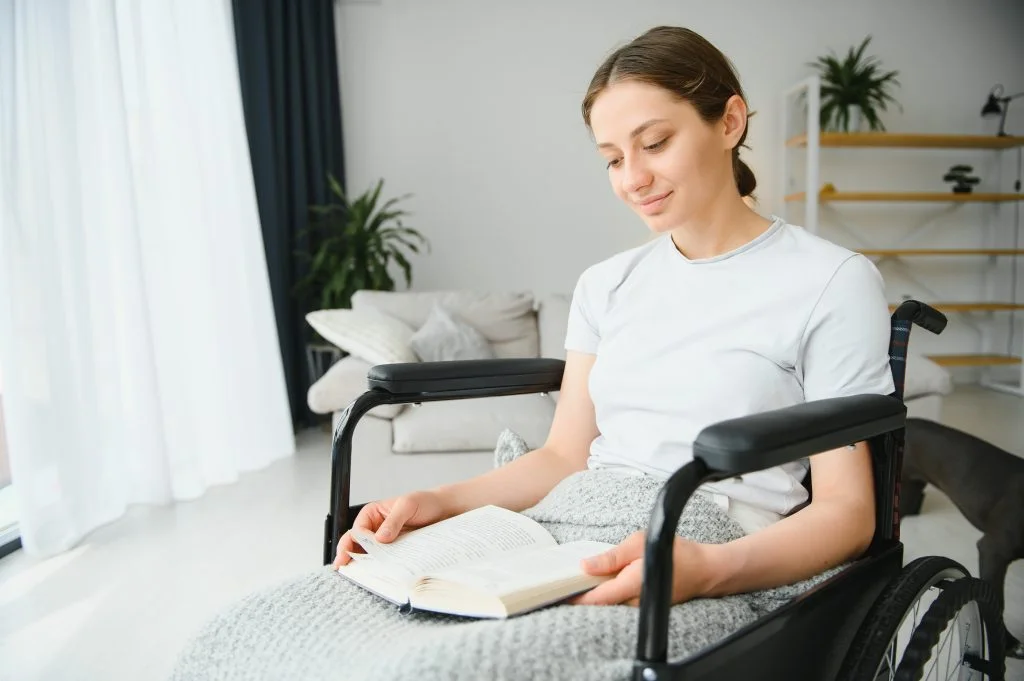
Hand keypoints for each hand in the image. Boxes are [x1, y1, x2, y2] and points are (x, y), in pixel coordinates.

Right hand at [332, 490, 451, 567]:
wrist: (444, 510)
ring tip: (357, 574)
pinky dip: (380, 567)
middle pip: (357, 544)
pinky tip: (378, 574)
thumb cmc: (425, 502)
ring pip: (369, 554)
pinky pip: (385, 560)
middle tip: (343, 567)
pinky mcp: (396, 551)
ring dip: (363, 563)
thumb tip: (381, 537)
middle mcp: (376, 528)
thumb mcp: (408, 505)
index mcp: (373, 514)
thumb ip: (394, 521)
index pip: (357, 530)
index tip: (353, 553)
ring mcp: (385, 542)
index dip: (353, 542)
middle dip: (349, 554)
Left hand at [570, 531, 711, 606]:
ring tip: (582, 577)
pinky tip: (604, 578)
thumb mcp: (639, 543)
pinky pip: (621, 600)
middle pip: (601, 603)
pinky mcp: (644, 604)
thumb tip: (586, 566)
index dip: (576, 597)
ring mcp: (640, 605)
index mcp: (631, 586)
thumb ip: (612, 556)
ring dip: (596, 592)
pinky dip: (609, 591)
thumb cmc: (675, 553)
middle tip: (565, 580)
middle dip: (583, 593)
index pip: (596, 599)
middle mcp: (634, 602)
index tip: (559, 591)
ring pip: (610, 602)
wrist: (705, 569)